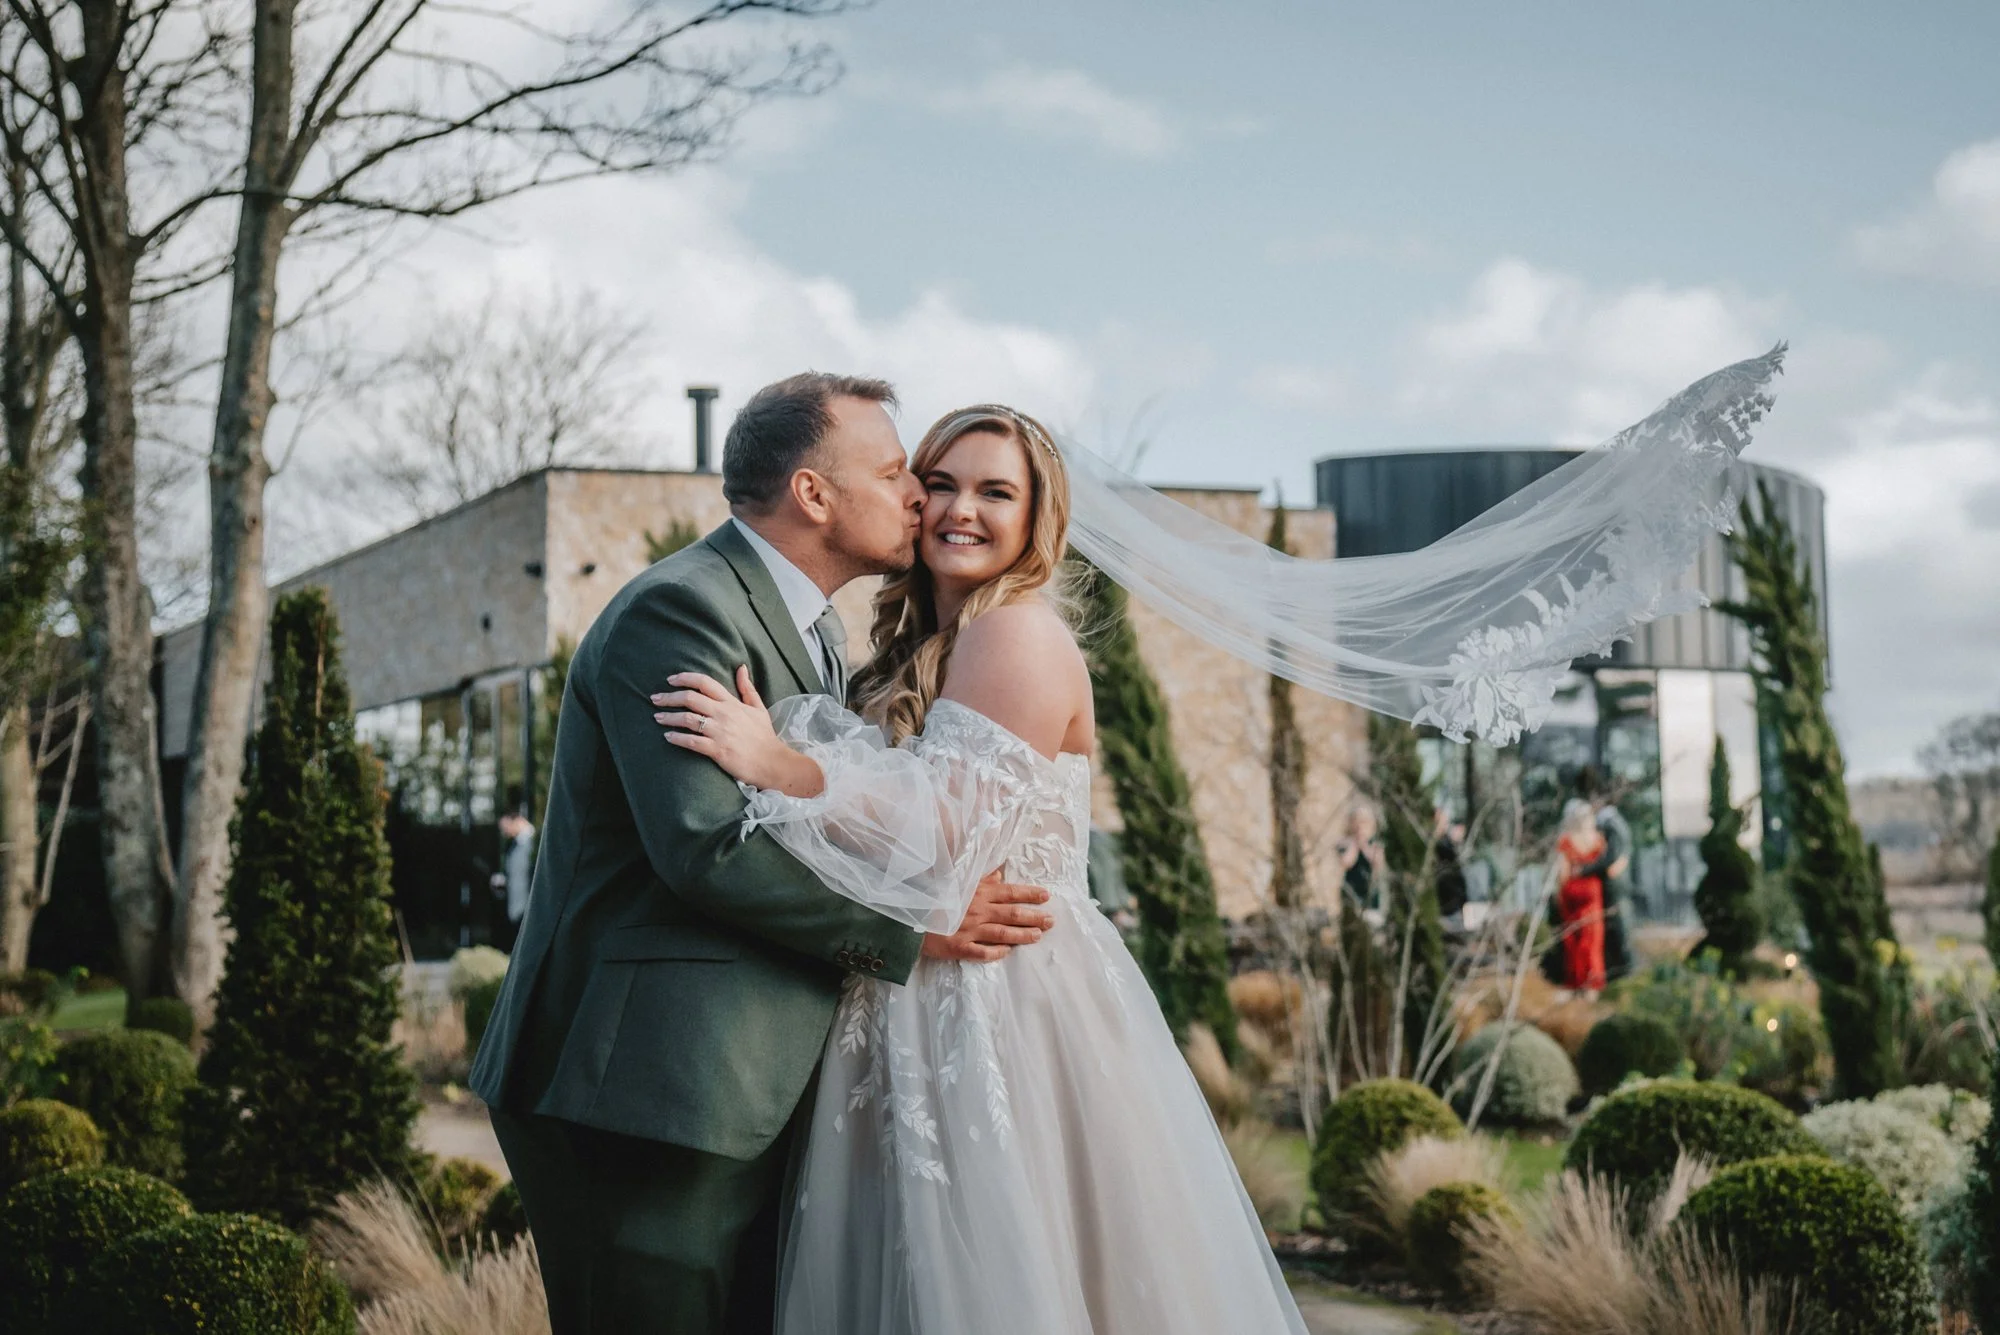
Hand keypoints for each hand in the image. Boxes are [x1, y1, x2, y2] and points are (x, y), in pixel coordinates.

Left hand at [654, 668, 819, 794]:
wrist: (772, 762)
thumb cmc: (764, 736)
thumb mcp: (758, 708)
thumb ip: (747, 688)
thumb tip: (741, 667)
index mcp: (732, 703)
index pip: (705, 682)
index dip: (685, 678)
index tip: (671, 679)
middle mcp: (724, 714)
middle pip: (691, 698)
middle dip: (669, 697)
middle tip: (655, 699)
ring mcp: (720, 732)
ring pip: (688, 719)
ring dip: (669, 717)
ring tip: (657, 717)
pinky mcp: (717, 750)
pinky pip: (692, 741)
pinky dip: (677, 738)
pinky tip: (668, 737)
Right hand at [922, 869, 1055, 962]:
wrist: (908, 917)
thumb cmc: (935, 896)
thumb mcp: (958, 881)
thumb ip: (981, 878)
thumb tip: (1000, 874)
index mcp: (978, 893)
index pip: (1010, 892)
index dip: (1030, 894)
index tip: (1046, 896)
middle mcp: (978, 911)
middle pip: (1012, 914)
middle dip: (1034, 917)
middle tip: (1051, 921)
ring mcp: (969, 930)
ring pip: (1002, 934)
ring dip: (1022, 935)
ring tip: (1038, 936)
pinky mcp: (959, 947)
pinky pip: (982, 952)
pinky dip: (996, 952)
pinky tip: (1008, 952)